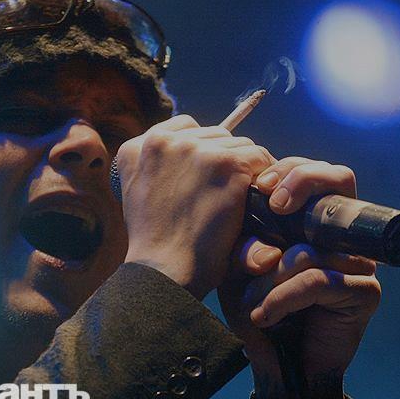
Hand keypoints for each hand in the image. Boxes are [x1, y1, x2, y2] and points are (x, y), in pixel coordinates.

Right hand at [117, 115, 274, 299]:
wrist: (164, 270)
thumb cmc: (156, 244)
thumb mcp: (139, 194)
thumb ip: (156, 167)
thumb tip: (188, 152)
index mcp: (136, 147)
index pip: (184, 128)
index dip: (200, 152)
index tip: (204, 179)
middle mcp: (162, 141)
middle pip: (214, 135)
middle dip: (223, 161)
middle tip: (224, 194)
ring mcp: (194, 150)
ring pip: (238, 145)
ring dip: (243, 170)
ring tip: (237, 201)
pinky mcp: (225, 163)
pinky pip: (258, 158)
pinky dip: (262, 179)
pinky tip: (253, 201)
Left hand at [216, 157, 381, 398]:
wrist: (274, 365)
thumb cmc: (255, 310)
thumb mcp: (237, 270)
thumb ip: (243, 241)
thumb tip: (264, 236)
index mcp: (310, 221)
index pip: (315, 172)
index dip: (291, 170)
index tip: (261, 186)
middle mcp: (339, 236)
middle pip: (340, 181)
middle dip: (302, 183)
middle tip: (273, 203)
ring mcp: (357, 261)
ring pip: (310, 246)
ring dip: (270, 278)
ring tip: (253, 303)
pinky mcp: (365, 291)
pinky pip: (317, 280)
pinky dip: (283, 299)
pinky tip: (265, 316)